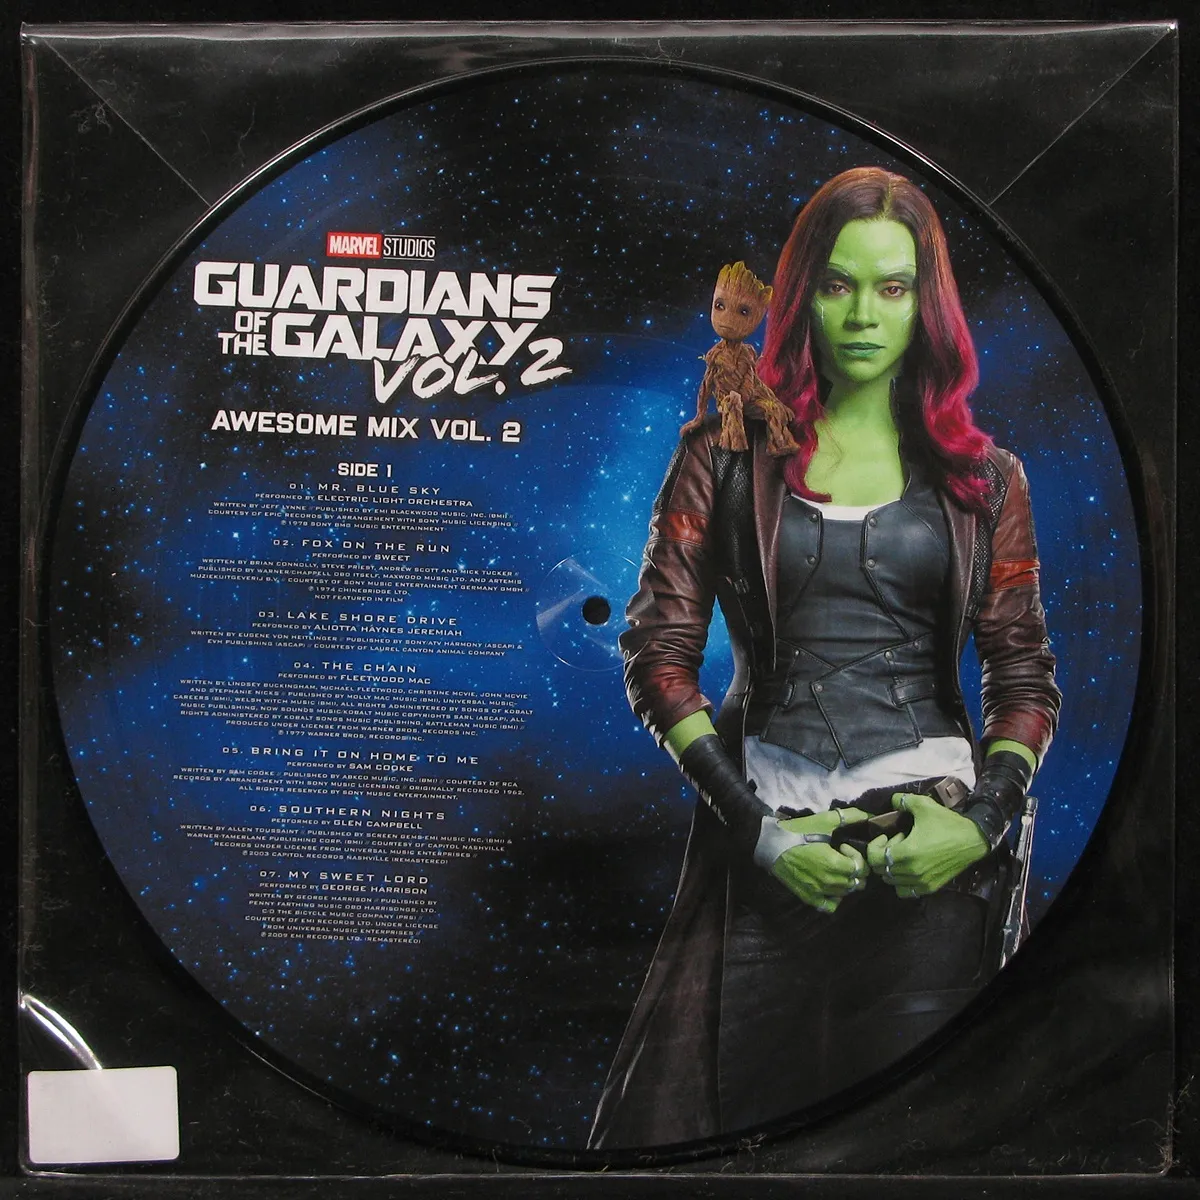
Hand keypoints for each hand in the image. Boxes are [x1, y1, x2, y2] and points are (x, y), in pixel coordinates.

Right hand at [770, 808, 868, 913]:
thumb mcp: (824, 820)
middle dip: (855, 869)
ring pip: (846, 893)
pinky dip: (835, 898)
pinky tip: (830, 886)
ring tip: (835, 869)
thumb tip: (869, 816)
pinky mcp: (809, 898)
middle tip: (843, 858)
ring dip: (846, 881)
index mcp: (835, 864)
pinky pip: (830, 906)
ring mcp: (819, 892)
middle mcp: (830, 882)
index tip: (844, 847)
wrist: (771, 845)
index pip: (862, 868)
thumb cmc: (798, 832)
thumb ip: (849, 817)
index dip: (857, 856)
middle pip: (857, 882)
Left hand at [866, 792, 988, 897]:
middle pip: (881, 870)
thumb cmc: (947, 823)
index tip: (885, 835)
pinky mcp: (931, 887)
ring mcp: (921, 882)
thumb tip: (892, 801)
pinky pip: (906, 891)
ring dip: (892, 868)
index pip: (874, 858)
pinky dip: (902, 882)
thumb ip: (902, 801)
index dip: (875, 845)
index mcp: (906, 853)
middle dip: (884, 855)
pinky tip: (910, 867)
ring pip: (892, 882)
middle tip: (897, 842)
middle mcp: (911, 872)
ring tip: (904, 854)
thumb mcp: (923, 805)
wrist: (973, 840)